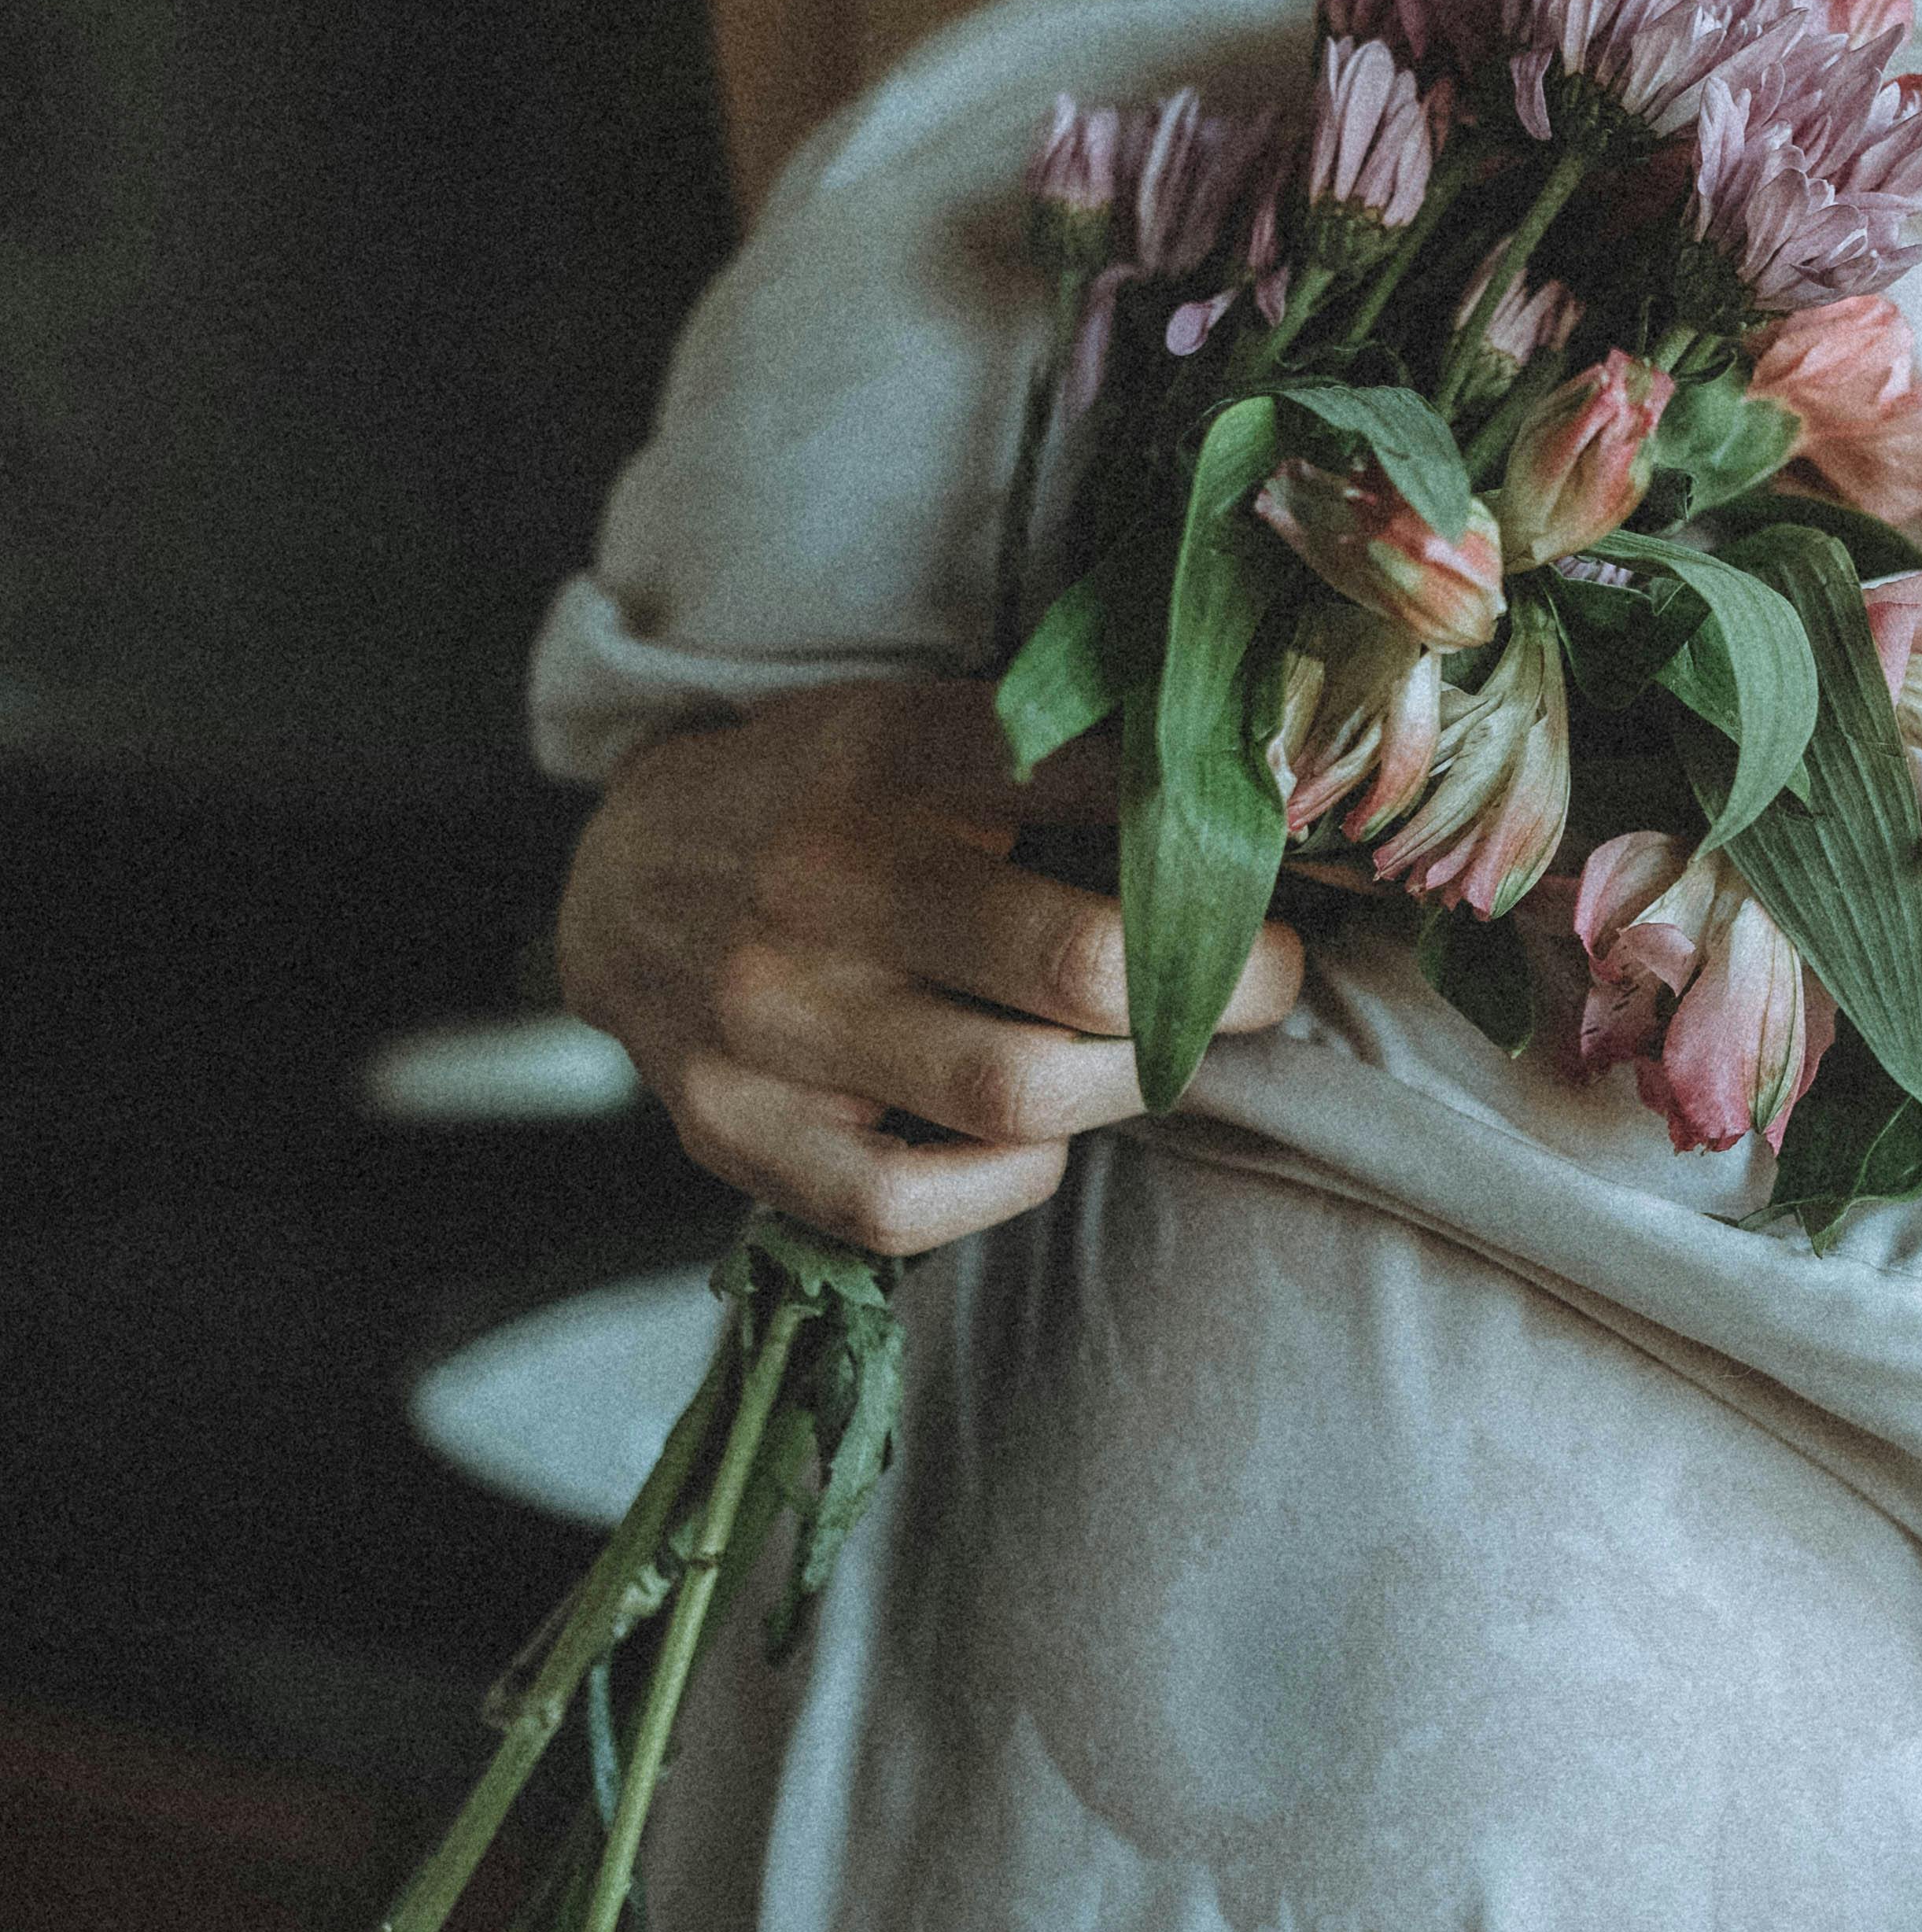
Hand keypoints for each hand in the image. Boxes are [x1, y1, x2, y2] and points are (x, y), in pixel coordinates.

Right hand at [555, 676, 1301, 1256]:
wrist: (618, 876)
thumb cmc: (822, 803)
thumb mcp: (920, 727)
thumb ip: (1062, 758)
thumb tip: (1264, 794)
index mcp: (884, 759)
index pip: (1098, 788)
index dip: (1226, 838)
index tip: (1292, 863)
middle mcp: (822, 886)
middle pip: (1079, 964)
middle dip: (1218, 984)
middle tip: (1267, 976)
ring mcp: (771, 1019)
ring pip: (1015, 1093)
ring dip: (1131, 1086)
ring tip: (1161, 1057)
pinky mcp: (733, 1127)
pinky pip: (904, 1204)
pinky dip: (1006, 1186)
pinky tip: (1037, 1146)